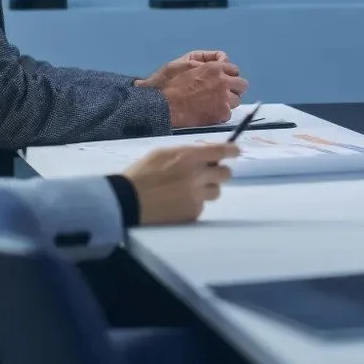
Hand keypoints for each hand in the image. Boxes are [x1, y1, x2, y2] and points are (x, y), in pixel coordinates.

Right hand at [122, 143, 237, 224]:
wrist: (128, 201)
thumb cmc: (142, 173)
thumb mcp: (162, 153)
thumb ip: (186, 153)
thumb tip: (204, 154)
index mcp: (190, 157)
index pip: (222, 152)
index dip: (232, 151)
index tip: (236, 152)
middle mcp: (198, 176)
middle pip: (226, 174)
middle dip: (220, 173)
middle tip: (209, 174)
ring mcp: (197, 196)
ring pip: (215, 192)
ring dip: (207, 189)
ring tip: (188, 190)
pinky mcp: (193, 212)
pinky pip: (201, 206)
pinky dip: (193, 204)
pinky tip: (177, 203)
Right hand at [135, 51, 245, 127]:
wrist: (163, 106)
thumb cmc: (169, 84)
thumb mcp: (184, 64)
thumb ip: (204, 61)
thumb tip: (220, 59)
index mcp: (214, 68)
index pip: (234, 69)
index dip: (228, 75)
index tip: (223, 80)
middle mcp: (223, 82)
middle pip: (242, 85)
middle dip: (234, 87)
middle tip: (223, 92)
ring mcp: (224, 99)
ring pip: (237, 100)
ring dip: (228, 101)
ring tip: (215, 103)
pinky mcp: (221, 114)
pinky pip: (228, 113)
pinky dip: (220, 114)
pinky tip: (210, 113)